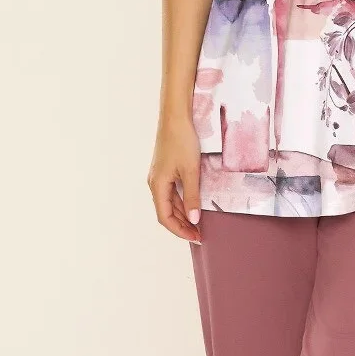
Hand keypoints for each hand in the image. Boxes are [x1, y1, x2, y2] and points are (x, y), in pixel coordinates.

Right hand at [148, 112, 202, 242]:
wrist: (175, 118)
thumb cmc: (182, 141)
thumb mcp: (191, 171)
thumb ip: (192, 196)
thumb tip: (194, 219)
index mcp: (158, 185)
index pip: (164, 217)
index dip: (179, 230)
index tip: (195, 237)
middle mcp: (155, 183)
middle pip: (166, 212)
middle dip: (182, 225)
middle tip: (199, 234)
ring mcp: (159, 177)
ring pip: (169, 203)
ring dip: (182, 215)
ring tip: (198, 224)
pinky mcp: (165, 170)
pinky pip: (172, 193)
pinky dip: (182, 203)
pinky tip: (193, 206)